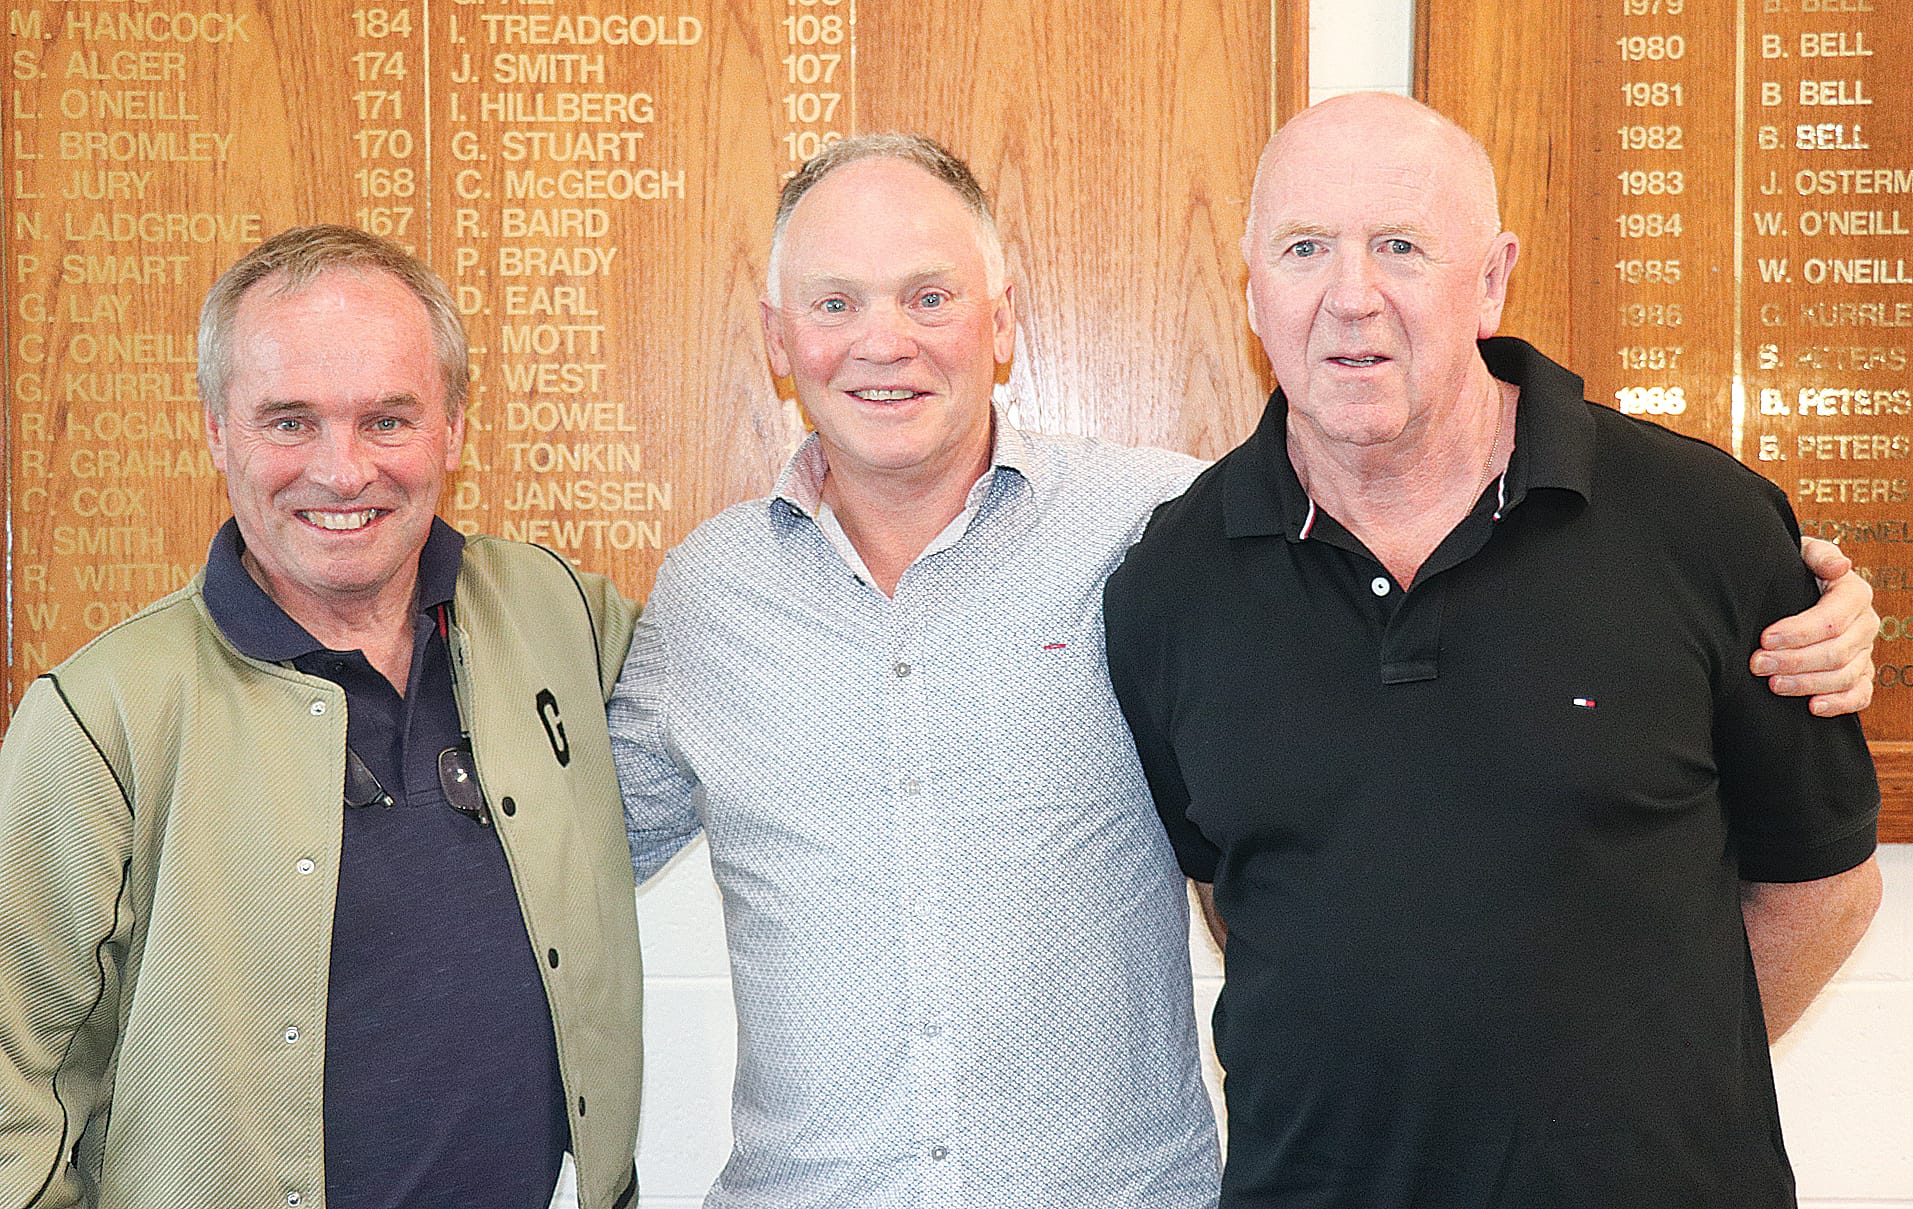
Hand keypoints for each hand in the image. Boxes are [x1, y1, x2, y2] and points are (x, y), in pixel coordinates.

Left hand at [1750, 536, 1876, 715]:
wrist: (1791, 589)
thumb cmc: (1793, 570)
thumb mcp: (1802, 553)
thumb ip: (1817, 554)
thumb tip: (1839, 566)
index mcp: (1854, 594)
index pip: (1831, 619)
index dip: (1798, 632)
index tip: (1764, 639)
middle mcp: (1865, 624)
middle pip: (1836, 651)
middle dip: (1794, 661)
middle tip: (1758, 664)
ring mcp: (1865, 651)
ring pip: (1844, 676)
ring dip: (1808, 684)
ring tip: (1773, 684)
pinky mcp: (1860, 674)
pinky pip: (1860, 695)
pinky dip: (1840, 704)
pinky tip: (1814, 707)